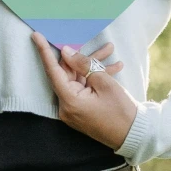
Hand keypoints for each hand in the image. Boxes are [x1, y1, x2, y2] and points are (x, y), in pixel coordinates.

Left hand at [31, 30, 137, 147]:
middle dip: (84, 57)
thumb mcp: (104, 83)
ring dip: (93, 66)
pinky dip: (95, 79)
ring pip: (78, 79)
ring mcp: (73, 109)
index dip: (44, 52)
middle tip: (102, 45)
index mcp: (69, 101)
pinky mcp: (81, 110)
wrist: (134, 135)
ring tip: (110, 51)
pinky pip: (84, 89)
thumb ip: (83, 65)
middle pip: (69, 74)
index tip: (36, 36)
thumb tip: (67, 52)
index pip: (52, 71)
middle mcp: (66, 106)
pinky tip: (114, 68)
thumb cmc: (121, 111)